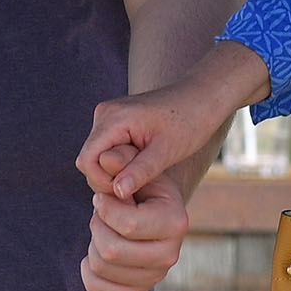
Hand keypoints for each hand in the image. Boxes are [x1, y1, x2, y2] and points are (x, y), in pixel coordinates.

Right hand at [79, 38, 271, 202]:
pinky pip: (107, 150)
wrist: (203, 97)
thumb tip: (117, 192)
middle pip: (89, 160)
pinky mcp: (116, 122)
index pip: (87, 161)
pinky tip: (144, 165)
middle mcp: (104, 114)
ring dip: (117, 172)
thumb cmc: (190, 122)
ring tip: (146, 172)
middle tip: (142, 183)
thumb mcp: (167, 151)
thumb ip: (140, 171)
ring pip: (97, 157)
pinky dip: (121, 163)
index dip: (103, 182)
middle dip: (110, 178)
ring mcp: (109, 116)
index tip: (130, 192)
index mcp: (113, 118)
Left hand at [82, 166, 190, 290]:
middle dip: (97, 226)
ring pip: (101, 267)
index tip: (104, 196)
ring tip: (103, 228)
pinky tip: (94, 251)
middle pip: (112, 251)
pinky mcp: (139, 289)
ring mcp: (156, 276)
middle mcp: (171, 255)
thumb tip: (106, 158)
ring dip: (93, 243)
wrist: (152, 211)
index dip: (105, 208)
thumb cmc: (141, 185)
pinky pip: (97, 287)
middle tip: (101, 214)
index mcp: (176, 223)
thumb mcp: (136, 167)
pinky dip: (87, 270)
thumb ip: (122, 161)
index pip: (128, 226)